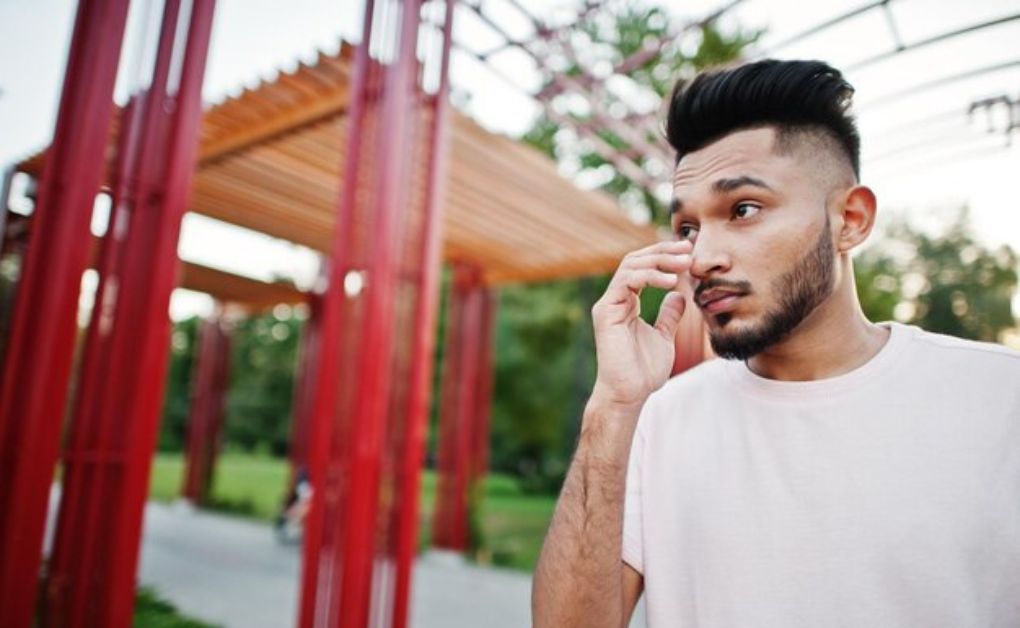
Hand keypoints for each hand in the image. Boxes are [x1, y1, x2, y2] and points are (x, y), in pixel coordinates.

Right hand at [590, 240, 692, 409]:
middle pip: (636, 259)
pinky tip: (671, 282)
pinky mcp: (605, 311)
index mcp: (626, 302)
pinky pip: (626, 281)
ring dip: (659, 260)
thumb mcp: (664, 336)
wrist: (628, 393)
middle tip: (689, 249)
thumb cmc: (643, 371)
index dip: (665, 255)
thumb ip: (669, 315)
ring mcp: (608, 304)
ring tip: (684, 264)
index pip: (643, 267)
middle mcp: (615, 299)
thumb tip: (679, 295)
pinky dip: (649, 276)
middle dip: (664, 251)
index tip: (689, 252)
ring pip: (631, 265)